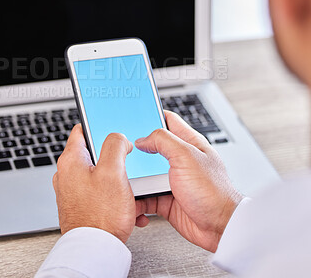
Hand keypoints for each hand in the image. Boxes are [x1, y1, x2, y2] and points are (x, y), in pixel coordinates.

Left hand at [53, 124, 135, 242]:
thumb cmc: (101, 216)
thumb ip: (115, 146)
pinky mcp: (80, 203)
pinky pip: (99, 190)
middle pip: (93, 152)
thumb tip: (118, 137)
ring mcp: (73, 190)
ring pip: (99, 172)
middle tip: (126, 162)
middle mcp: (67, 174)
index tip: (110, 127)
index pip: (81, 130)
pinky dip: (112, 192)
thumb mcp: (113, 172)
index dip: (98, 125)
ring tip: (127, 188)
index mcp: (71, 160)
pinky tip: (124, 203)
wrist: (95, 251)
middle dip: (113, 156)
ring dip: (116, 177)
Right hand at [135, 111, 243, 252]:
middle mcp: (180, 160)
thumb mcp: (187, 156)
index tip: (135, 114)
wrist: (220, 229)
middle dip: (137, 149)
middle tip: (123, 149)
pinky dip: (137, 198)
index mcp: (189, 143)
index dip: (151, 114)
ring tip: (124, 176)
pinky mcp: (166, 198)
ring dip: (134, 176)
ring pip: (145, 172)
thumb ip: (163, 141)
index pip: (168, 120)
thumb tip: (143, 138)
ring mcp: (172, 180)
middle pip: (151, 147)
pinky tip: (133, 199)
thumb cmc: (214, 193)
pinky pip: (145, 195)